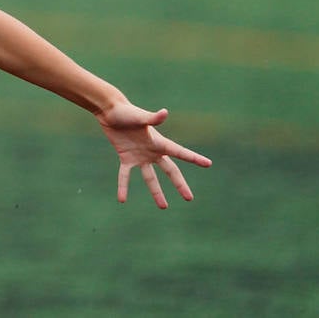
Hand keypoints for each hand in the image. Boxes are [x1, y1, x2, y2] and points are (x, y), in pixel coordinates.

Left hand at [96, 103, 211, 207]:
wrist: (110, 111)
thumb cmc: (127, 111)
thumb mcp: (140, 117)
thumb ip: (153, 118)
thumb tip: (164, 112)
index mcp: (159, 142)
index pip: (180, 152)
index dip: (194, 158)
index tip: (208, 164)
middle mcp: (152, 151)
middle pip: (170, 171)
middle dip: (179, 184)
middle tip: (189, 198)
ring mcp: (140, 156)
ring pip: (150, 178)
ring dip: (156, 192)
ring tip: (163, 207)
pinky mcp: (126, 158)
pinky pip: (125, 175)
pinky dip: (123, 186)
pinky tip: (122, 199)